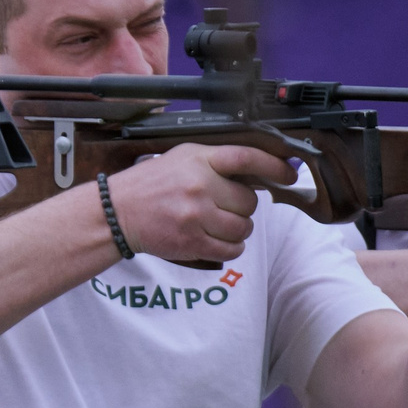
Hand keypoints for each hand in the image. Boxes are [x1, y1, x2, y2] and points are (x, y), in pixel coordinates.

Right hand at [105, 142, 294, 264]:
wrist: (118, 212)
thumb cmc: (150, 185)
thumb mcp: (182, 159)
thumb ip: (216, 162)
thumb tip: (257, 174)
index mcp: (199, 160)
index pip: (247, 158)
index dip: (274, 166)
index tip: (289, 174)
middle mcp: (200, 186)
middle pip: (249, 201)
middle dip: (242, 206)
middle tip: (224, 206)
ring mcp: (196, 216)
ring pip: (243, 227)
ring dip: (238, 229)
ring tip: (219, 224)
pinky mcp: (192, 242)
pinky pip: (231, 249)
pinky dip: (231, 247)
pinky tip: (217, 239)